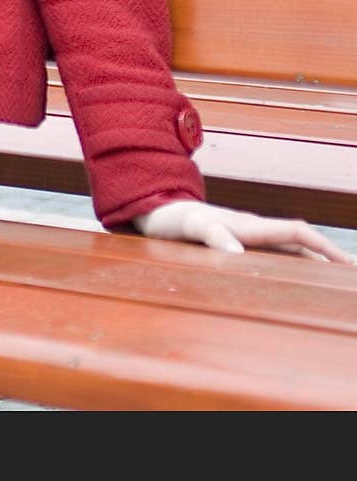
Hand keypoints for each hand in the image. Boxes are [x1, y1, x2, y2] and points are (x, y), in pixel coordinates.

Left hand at [133, 199, 355, 263]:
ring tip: (334, 281)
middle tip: (350, 276)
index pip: (296, 234)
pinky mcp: (237, 244)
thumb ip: (212, 236)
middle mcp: (252, 230)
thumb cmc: (170, 220)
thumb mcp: (188, 227)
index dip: (324, 247)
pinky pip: (273, 256)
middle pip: (300, 243)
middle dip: (328, 257)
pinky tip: (296, 281)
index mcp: (248, 226)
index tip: (346, 264)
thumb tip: (239, 255)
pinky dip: (292, 266)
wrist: (154, 210)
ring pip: (289, 250)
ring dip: (313, 263)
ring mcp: (246, 236)